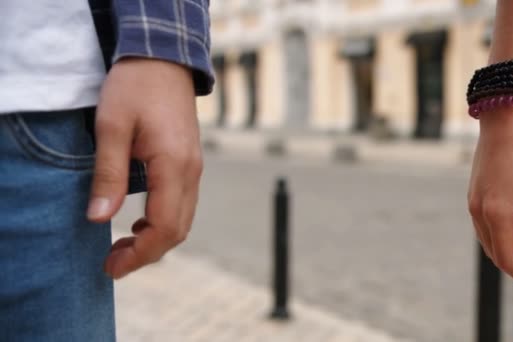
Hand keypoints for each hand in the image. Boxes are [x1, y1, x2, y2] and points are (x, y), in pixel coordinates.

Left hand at [87, 58, 202, 278]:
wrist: (163, 58)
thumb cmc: (135, 87)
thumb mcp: (111, 126)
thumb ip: (108, 174)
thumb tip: (98, 219)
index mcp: (174, 166)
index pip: (164, 227)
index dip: (139, 255)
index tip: (112, 267)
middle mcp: (191, 172)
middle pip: (178, 230)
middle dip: (147, 254)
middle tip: (112, 264)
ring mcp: (194, 168)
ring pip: (182, 220)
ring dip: (155, 240)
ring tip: (121, 247)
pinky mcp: (190, 163)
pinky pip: (183, 204)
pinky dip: (163, 223)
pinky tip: (138, 224)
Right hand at [468, 106, 512, 285]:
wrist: (502, 119)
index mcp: (497, 211)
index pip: (508, 258)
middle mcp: (478, 211)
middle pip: (496, 255)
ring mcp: (472, 204)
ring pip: (489, 244)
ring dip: (510, 255)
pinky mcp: (473, 197)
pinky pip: (485, 229)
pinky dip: (501, 241)